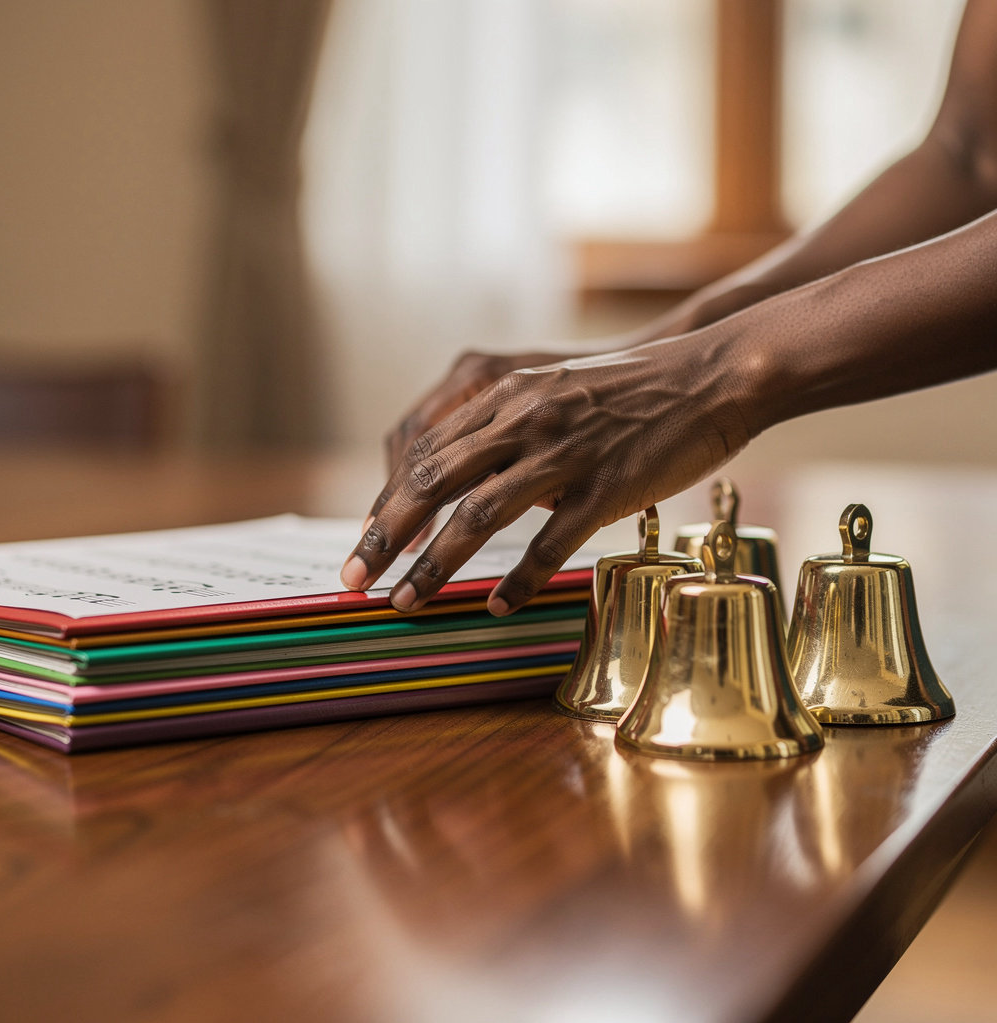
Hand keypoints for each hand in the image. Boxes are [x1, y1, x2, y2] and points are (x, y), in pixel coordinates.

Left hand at [341, 330, 754, 614]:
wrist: (712, 375)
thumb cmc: (635, 390)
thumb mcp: (557, 391)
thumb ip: (510, 427)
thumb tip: (470, 478)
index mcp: (508, 396)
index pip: (425, 452)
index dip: (388, 503)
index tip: (366, 542)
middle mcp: (524, 419)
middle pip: (433, 481)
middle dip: (386, 536)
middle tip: (354, 580)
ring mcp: (564, 453)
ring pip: (479, 515)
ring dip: (434, 565)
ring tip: (405, 604)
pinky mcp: (605, 485)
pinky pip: (550, 541)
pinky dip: (518, 577)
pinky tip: (498, 605)